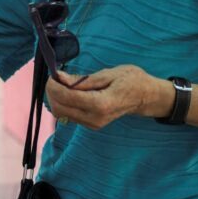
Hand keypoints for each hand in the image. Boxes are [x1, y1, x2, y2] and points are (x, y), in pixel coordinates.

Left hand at [46, 65, 168, 129]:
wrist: (145, 97)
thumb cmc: (131, 80)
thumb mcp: (108, 74)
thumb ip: (82, 79)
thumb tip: (60, 77)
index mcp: (101, 104)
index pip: (67, 97)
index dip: (54, 85)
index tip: (53, 73)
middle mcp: (95, 118)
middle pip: (59, 108)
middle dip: (52, 92)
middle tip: (55, 76)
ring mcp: (93, 124)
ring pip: (61, 114)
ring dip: (56, 97)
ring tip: (63, 82)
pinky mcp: (91, 125)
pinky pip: (69, 115)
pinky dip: (63, 102)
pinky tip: (69, 91)